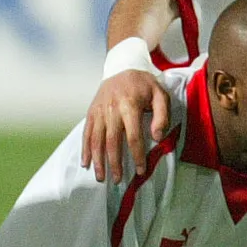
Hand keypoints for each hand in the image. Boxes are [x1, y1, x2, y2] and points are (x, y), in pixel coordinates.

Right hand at [79, 69, 170, 183]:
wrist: (122, 66)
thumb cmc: (144, 84)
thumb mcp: (160, 95)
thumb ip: (162, 116)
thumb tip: (157, 138)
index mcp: (130, 105)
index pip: (133, 136)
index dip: (137, 155)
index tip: (140, 170)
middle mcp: (111, 109)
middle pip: (111, 141)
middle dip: (114, 163)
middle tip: (117, 180)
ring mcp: (99, 111)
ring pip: (96, 139)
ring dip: (97, 160)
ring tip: (100, 177)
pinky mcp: (91, 112)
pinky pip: (86, 133)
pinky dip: (85, 149)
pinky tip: (85, 163)